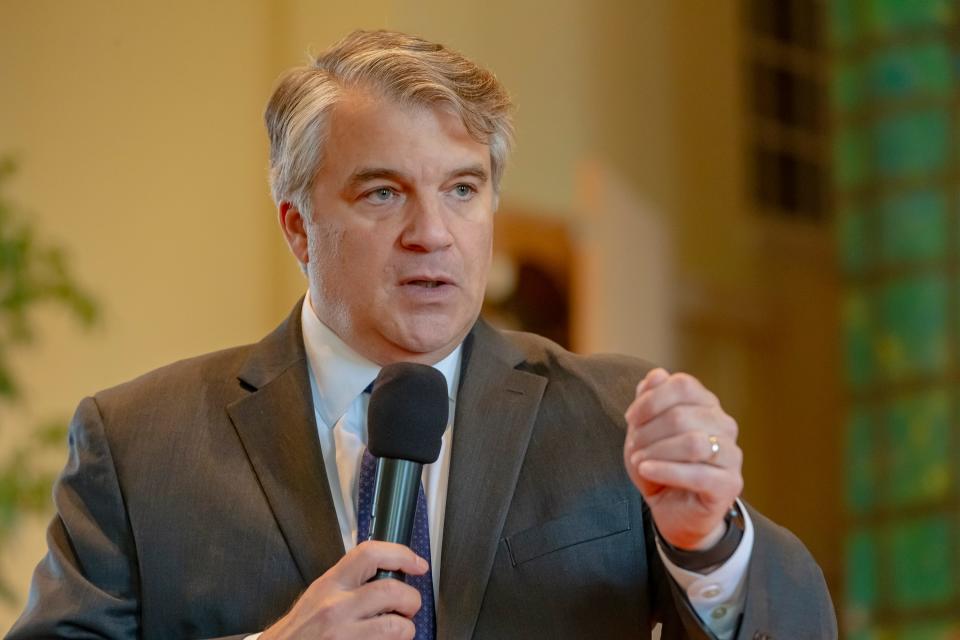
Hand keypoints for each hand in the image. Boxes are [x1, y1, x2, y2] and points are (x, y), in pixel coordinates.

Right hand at [261, 541, 426, 639]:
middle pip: (392, 591)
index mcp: (331, 584)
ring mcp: (345, 635)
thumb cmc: (303, 628)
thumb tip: (388, 569)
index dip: (401, 554)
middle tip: (409, 606)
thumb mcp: (321, 593)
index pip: (370, 554)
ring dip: (406, 629)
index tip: (417, 564)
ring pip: (397, 627)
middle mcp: (337, 607)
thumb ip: (350, 580)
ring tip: (398, 629)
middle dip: (412, 600)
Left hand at [623, 368, 742, 550]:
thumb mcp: (645, 431)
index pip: (683, 385)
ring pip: (693, 442)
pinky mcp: (729, 484)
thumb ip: (650, 401)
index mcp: (707, 405)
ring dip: (656, 451)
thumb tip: (657, 374)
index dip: (651, 399)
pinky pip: (698, 473)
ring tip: (639, 461)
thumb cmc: (660, 466)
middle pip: (682, 414)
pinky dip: (665, 470)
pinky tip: (646, 470)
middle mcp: (724, 425)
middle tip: (633, 447)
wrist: (673, 511)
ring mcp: (731, 455)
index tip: (630, 419)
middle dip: (648, 431)